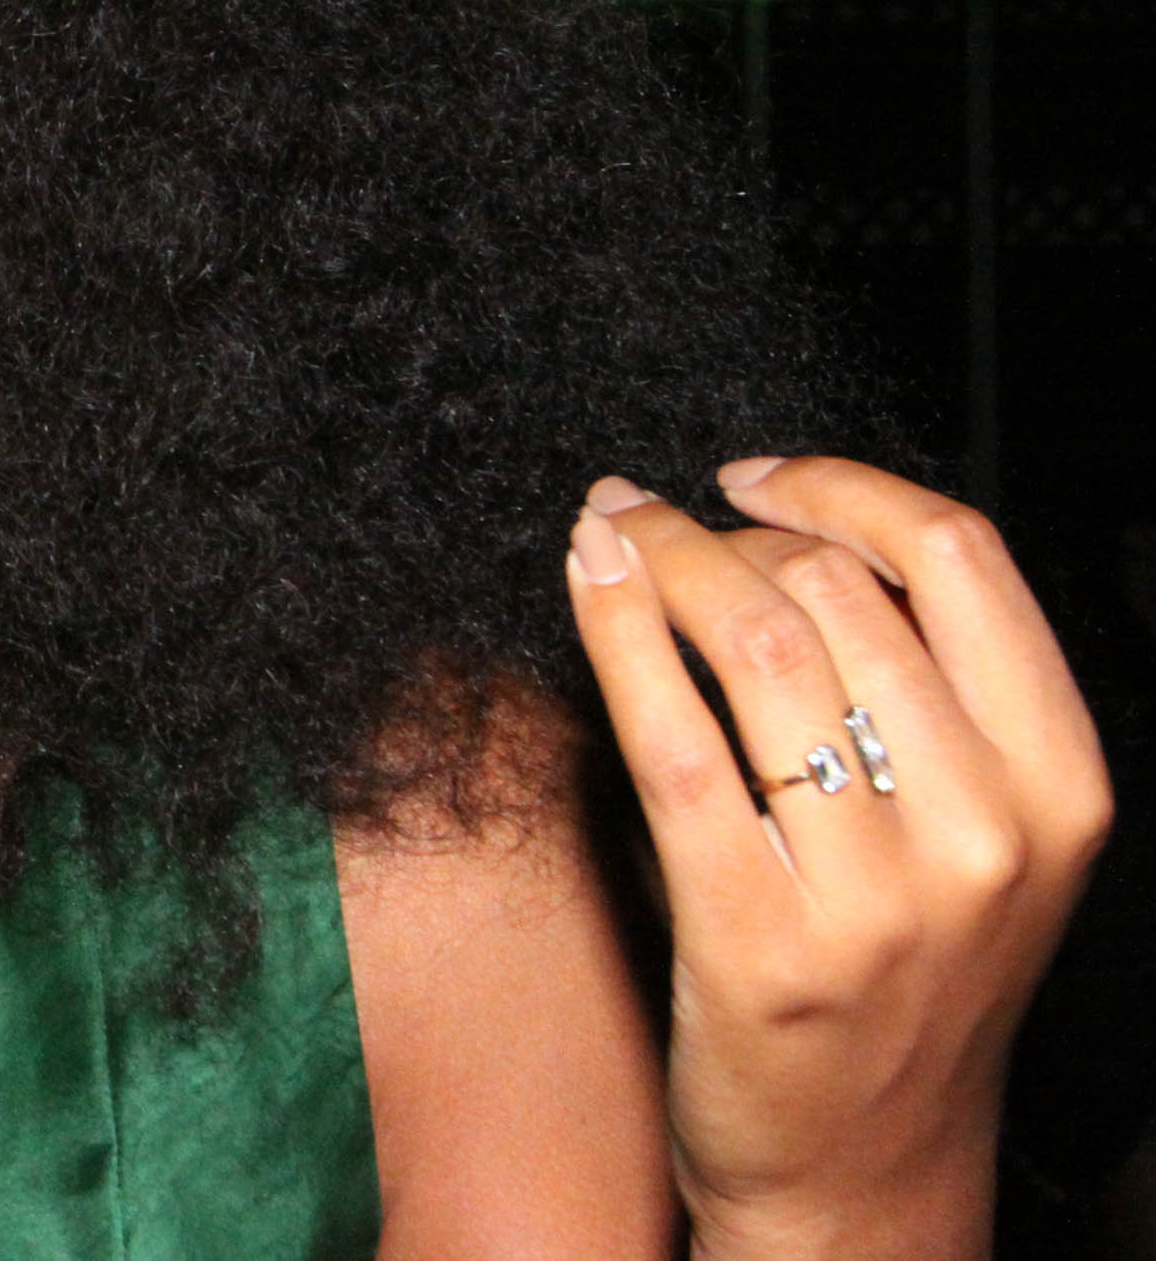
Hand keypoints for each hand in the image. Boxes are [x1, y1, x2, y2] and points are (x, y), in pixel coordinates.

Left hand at [568, 457, 1110, 1260]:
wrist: (860, 1168)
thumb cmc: (901, 981)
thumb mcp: (975, 839)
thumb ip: (925, 697)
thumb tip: (792, 527)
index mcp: (1058, 790)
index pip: (963, 560)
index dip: (842, 486)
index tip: (754, 476)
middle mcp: (985, 836)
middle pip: (840, 589)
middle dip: (724, 531)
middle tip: (656, 523)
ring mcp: (875, 894)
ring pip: (756, 640)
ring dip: (661, 558)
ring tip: (609, 532)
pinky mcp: (754, 935)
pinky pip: (670, 733)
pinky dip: (617, 627)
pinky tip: (586, 578)